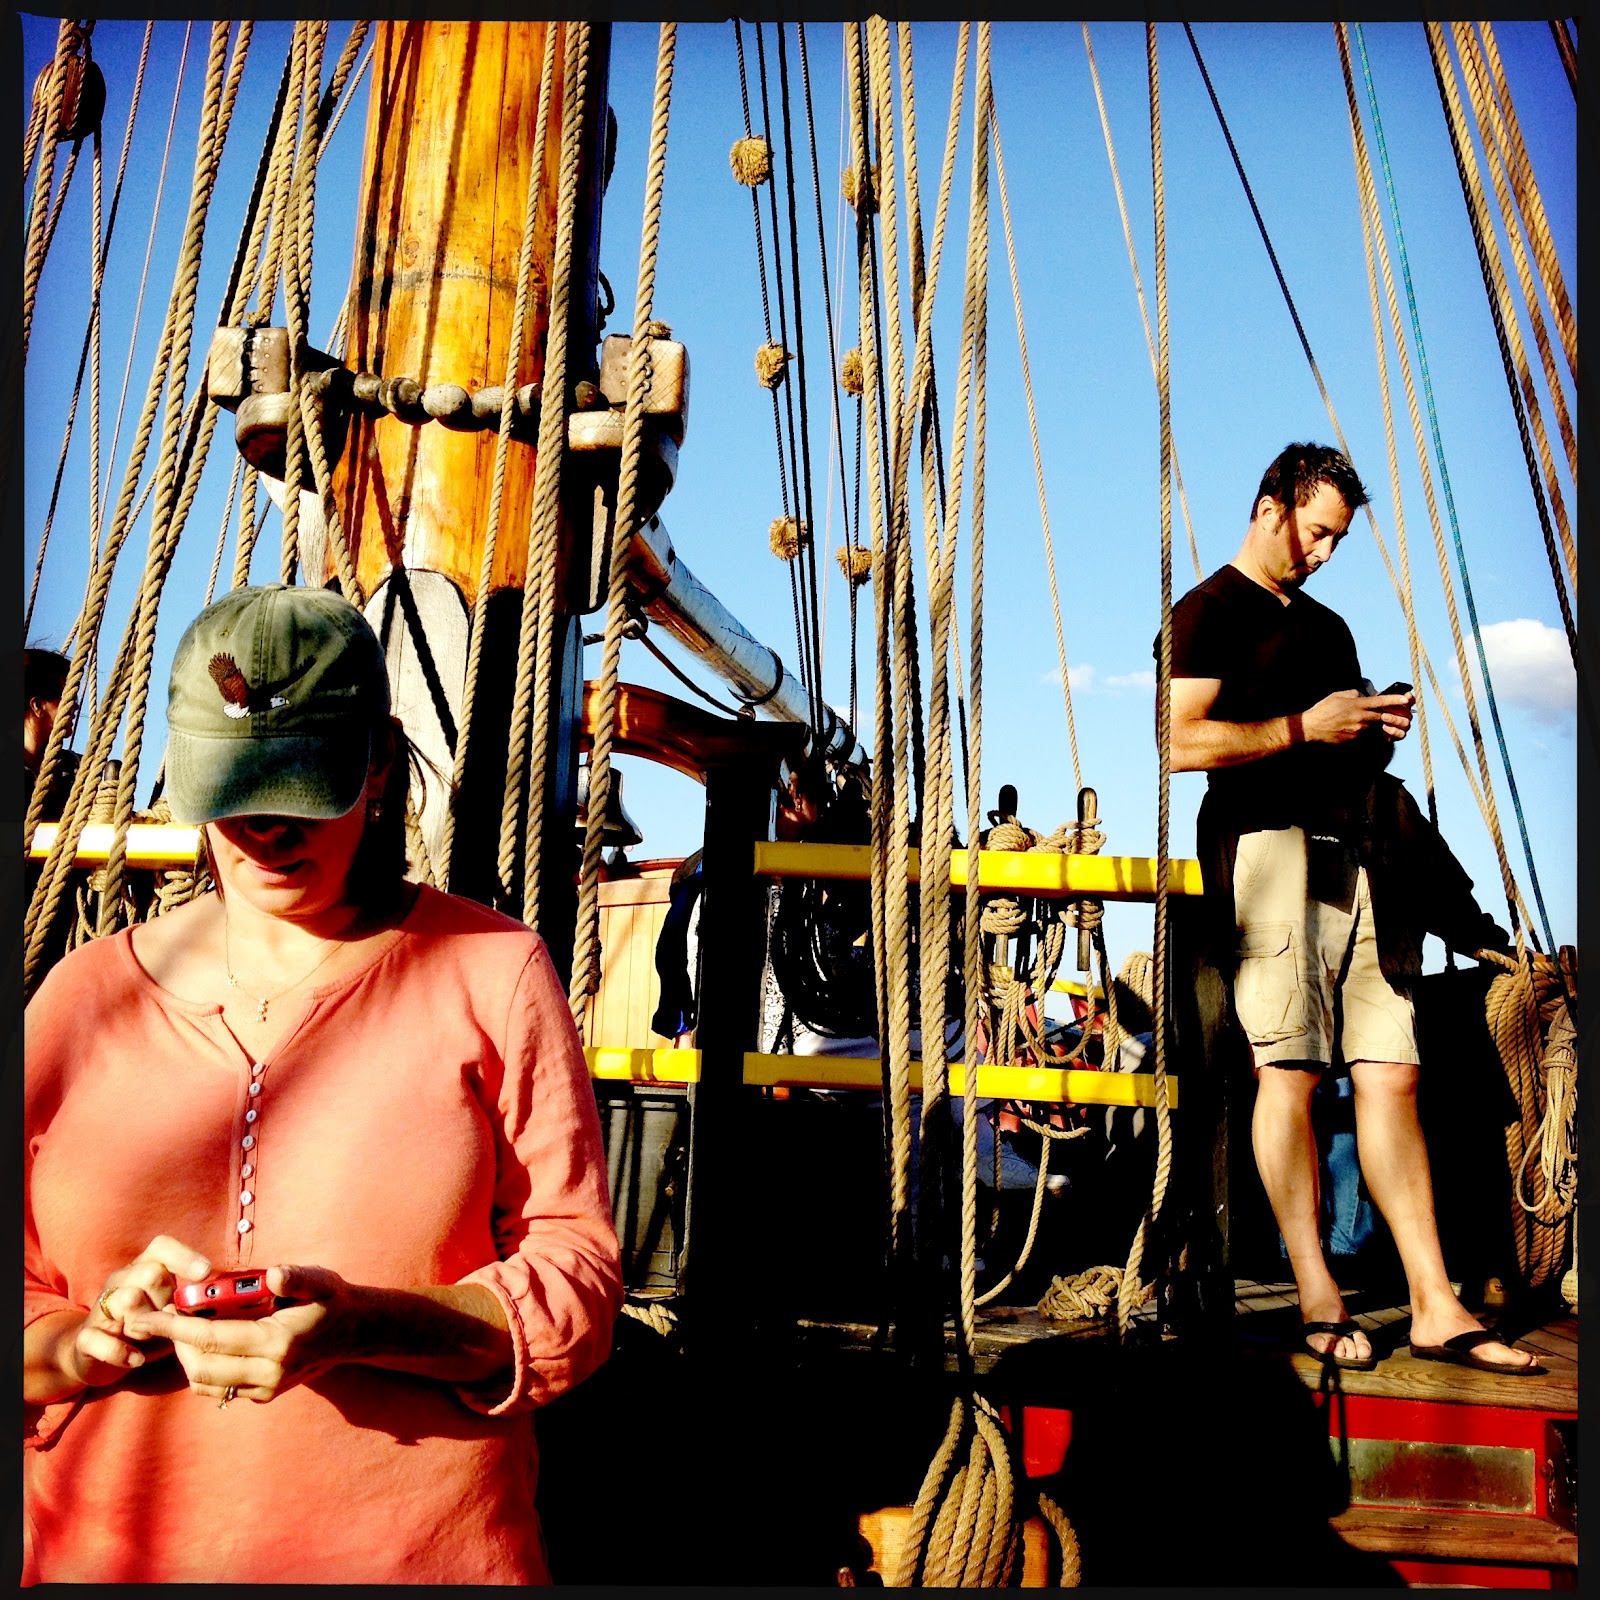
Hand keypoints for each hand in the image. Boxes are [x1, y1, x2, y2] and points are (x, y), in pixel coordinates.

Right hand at [71, 1235, 212, 1390]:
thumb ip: (192, 1300)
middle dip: (167, 1299)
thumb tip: (228, 1297)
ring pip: (127, 1299)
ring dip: (146, 1324)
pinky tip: (136, 1359)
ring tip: (151, 1338)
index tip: (207, 1273)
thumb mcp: (172, 1310)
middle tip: (169, 1319)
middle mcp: (121, 1280)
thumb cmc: (147, 1325)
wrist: (96, 1353)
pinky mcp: (86, 1337)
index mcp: (145, 1267)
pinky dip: (121, 1352)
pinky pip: (99, 1338)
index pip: (162, 1246)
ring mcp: (101, 1307)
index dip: (185, 1256)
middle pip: (151, 1273)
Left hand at [124, 1263, 353, 1405]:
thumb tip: (272, 1275)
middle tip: (163, 1317)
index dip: (174, 1326)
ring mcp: (265, 1388)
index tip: (147, 1316)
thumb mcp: (320, 1280)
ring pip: (205, 1382)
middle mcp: (268, 1371)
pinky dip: (201, 1370)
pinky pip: (218, 1389)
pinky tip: (203, 1346)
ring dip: (186, 1357)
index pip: (211, 1337)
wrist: (356, 1332)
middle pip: (200, 1366)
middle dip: (174, 1342)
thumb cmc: (332, 1299)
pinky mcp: (264, 1395)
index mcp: (277, 1341)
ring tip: (182, 1330)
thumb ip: (296, 1277)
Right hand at [1301, 688, 1412, 744]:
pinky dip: (1364, 731)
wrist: (1311, 728)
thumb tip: (1364, 696)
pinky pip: (1365, 734)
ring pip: (1374, 726)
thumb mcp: (1338, 695)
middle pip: (1384, 717)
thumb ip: (1354, 694)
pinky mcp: (1354, 739)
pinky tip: (1354, 728)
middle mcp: (1360, 717)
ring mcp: (1358, 730)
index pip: (1381, 702)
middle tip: (1401, 718)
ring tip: (1368, 722)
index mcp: (1357, 704)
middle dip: (1394, 717)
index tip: (1407, 699)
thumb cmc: (1323, 709)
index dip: (1395, 700)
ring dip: (1374, 724)